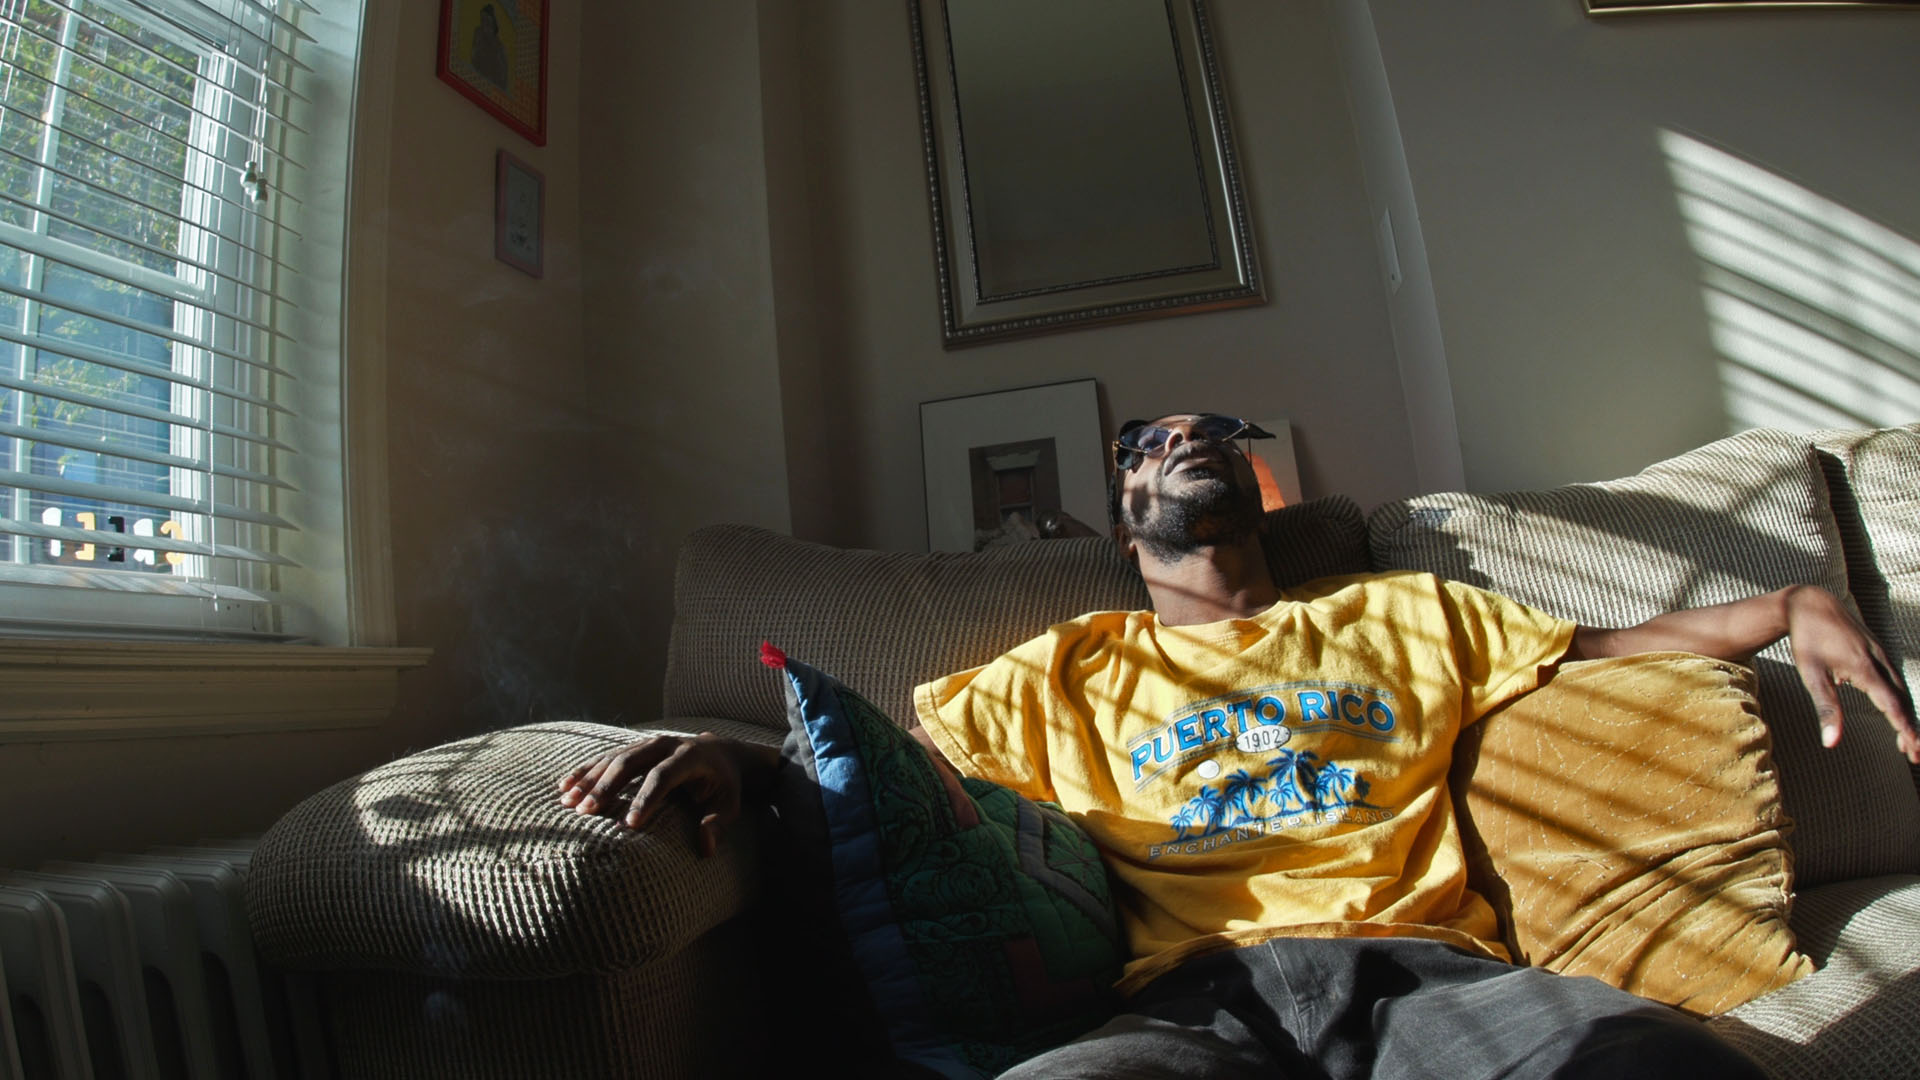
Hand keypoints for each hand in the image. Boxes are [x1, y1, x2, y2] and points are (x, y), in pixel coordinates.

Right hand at [556, 733, 754, 856]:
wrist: (719, 753)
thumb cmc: (723, 785)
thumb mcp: (729, 805)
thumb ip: (718, 824)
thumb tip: (706, 848)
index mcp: (690, 756)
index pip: (663, 777)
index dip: (646, 799)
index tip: (630, 824)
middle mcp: (664, 744)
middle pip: (630, 762)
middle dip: (606, 788)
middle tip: (585, 812)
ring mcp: (646, 743)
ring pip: (613, 758)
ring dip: (588, 780)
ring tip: (567, 802)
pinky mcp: (634, 747)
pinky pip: (605, 757)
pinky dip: (584, 771)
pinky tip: (564, 786)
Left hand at [1782, 586, 1919, 762]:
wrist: (1810, 603)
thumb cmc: (1807, 641)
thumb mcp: (1811, 676)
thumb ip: (1826, 709)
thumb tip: (1831, 743)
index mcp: (1866, 669)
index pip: (1893, 706)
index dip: (1906, 730)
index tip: (1916, 749)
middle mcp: (1880, 661)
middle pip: (1903, 701)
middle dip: (1911, 729)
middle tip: (1915, 755)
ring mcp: (1881, 654)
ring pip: (1901, 690)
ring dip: (1906, 716)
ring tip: (1906, 742)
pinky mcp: (1878, 651)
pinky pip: (1894, 679)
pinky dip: (1898, 699)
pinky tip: (1893, 712)